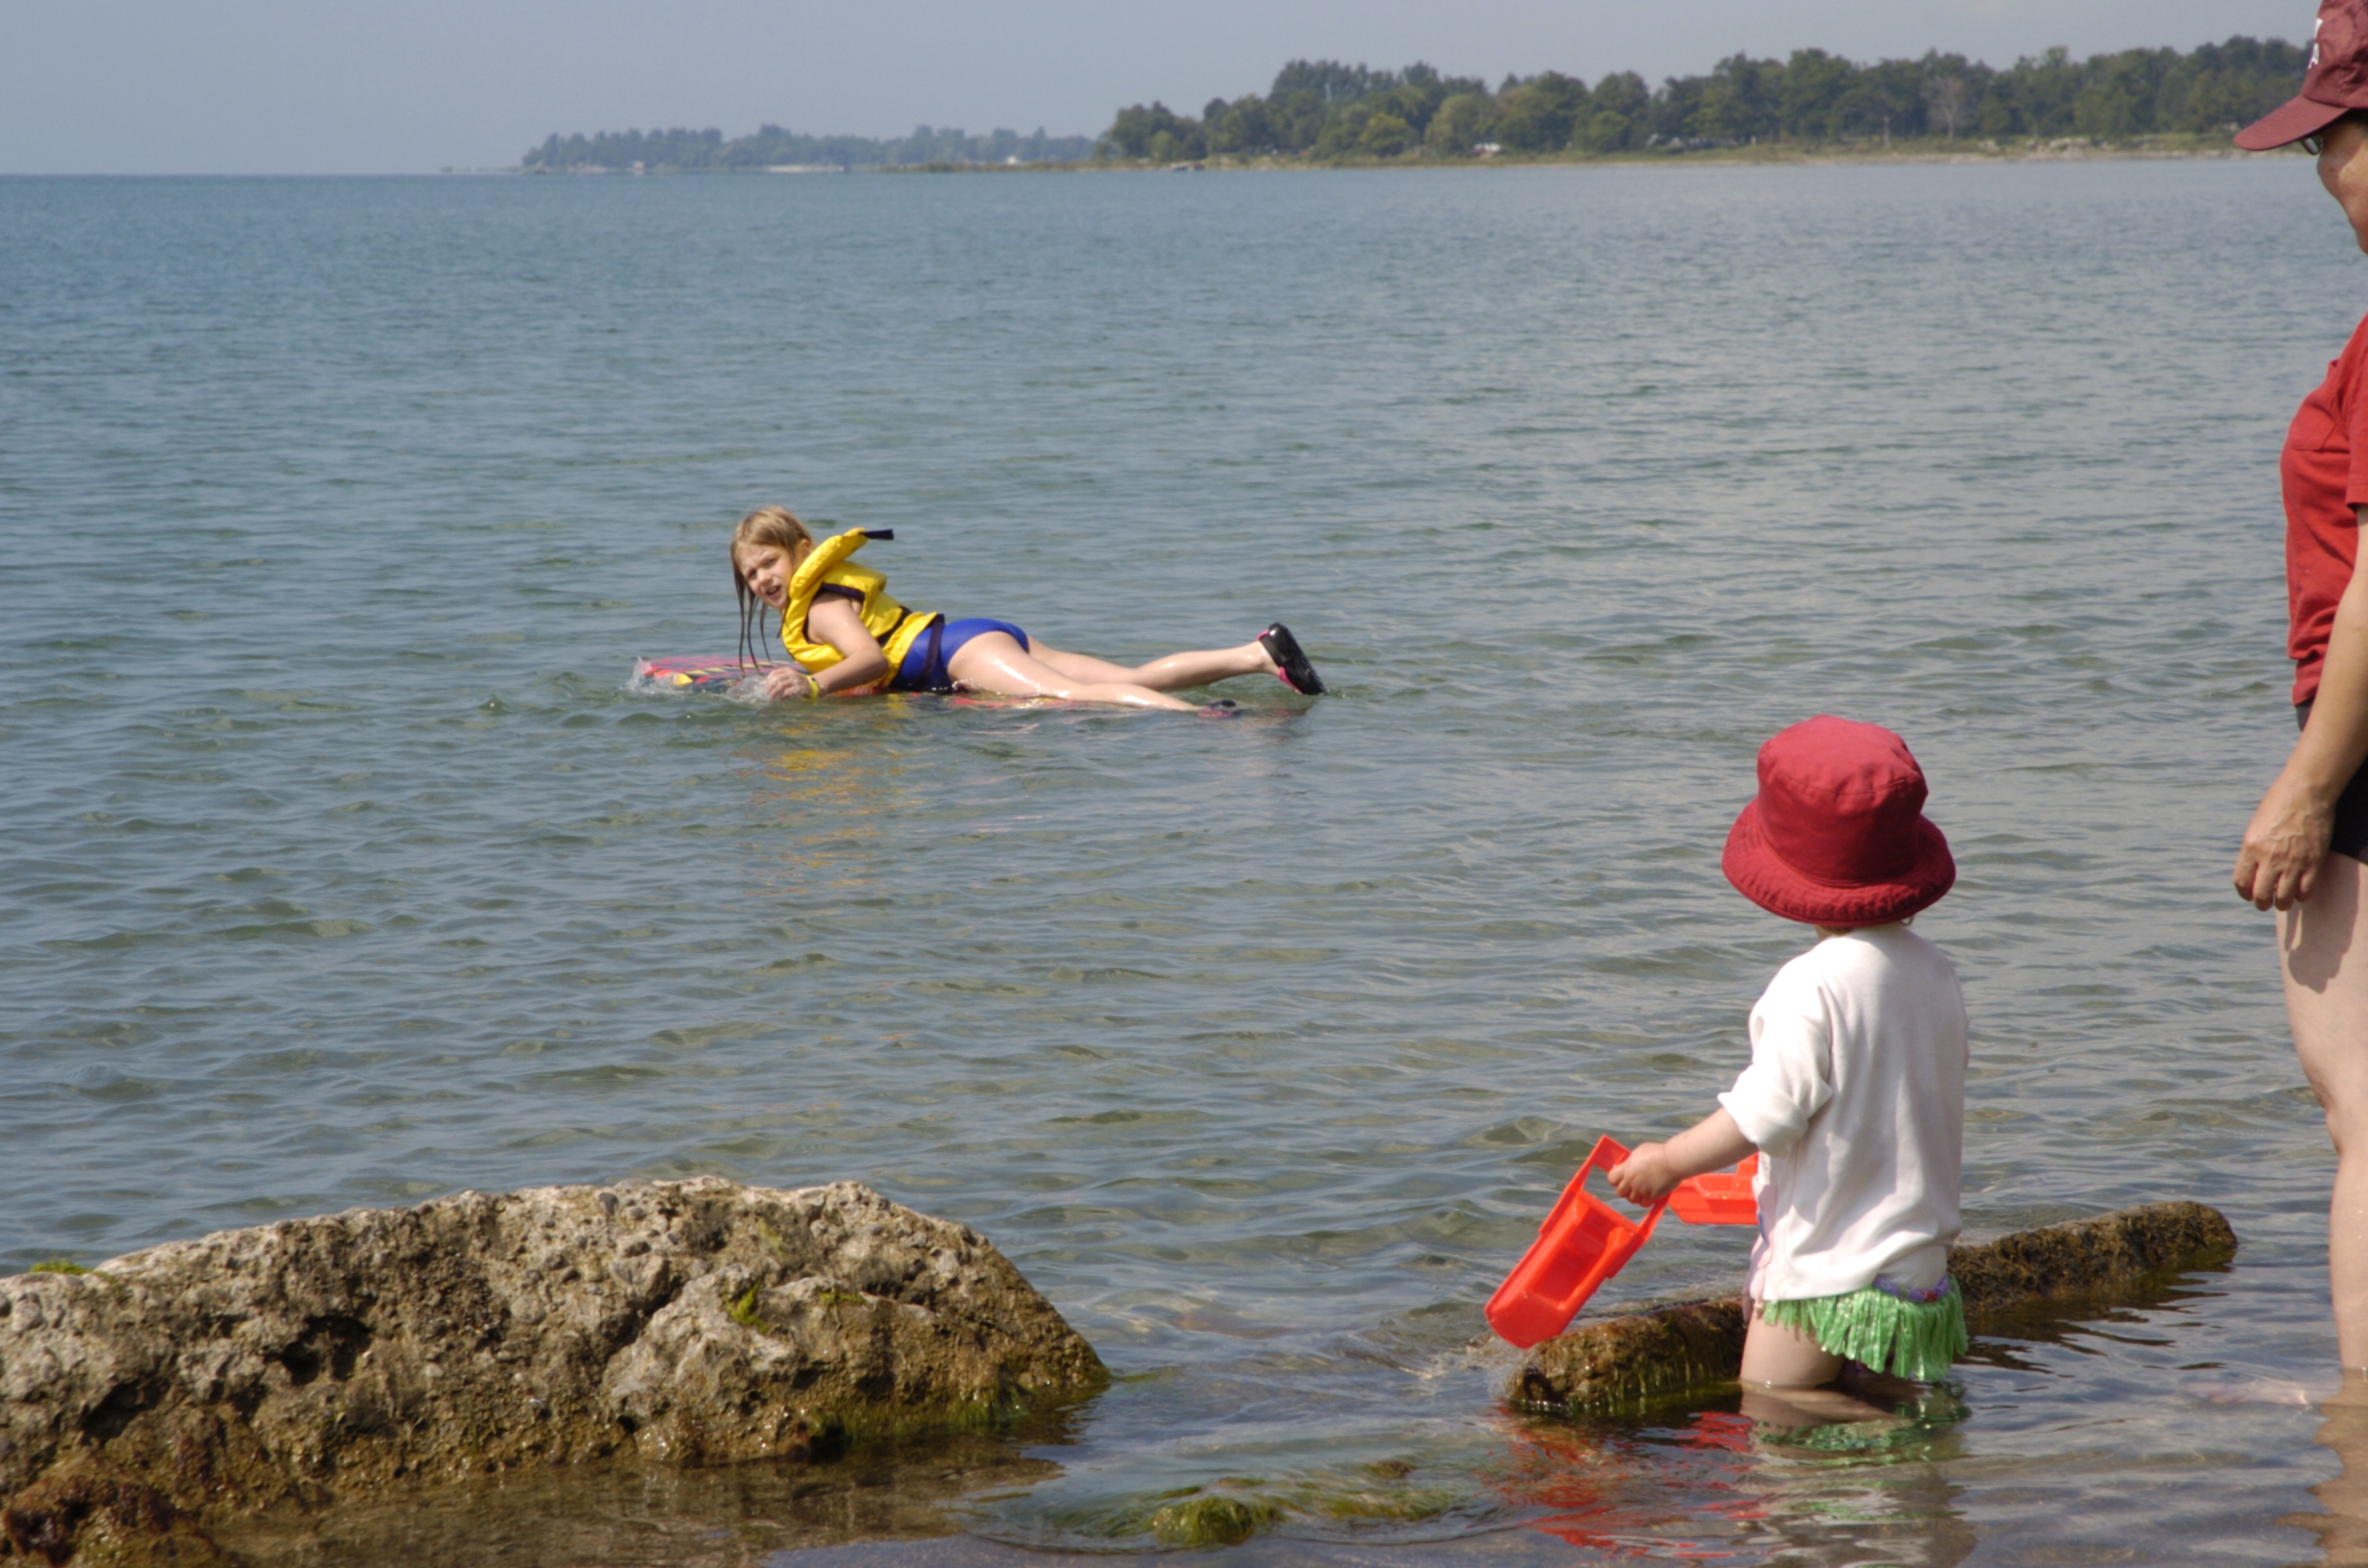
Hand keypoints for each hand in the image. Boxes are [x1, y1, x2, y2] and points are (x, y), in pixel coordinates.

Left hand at [761, 666, 820, 700]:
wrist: (811, 686)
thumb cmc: (797, 682)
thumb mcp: (790, 676)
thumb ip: (781, 678)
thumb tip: (767, 685)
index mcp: (787, 670)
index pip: (774, 673)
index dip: (768, 680)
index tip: (765, 687)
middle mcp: (791, 674)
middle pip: (776, 680)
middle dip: (770, 687)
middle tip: (767, 694)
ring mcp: (795, 681)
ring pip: (781, 686)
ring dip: (775, 693)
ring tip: (771, 698)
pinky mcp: (799, 688)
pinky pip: (788, 692)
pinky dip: (783, 696)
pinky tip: (781, 699)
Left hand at [1609, 1143, 1680, 1204]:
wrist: (1673, 1161)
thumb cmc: (1657, 1153)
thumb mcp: (1639, 1152)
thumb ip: (1631, 1162)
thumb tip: (1627, 1166)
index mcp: (1627, 1168)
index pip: (1611, 1179)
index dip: (1615, 1179)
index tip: (1620, 1178)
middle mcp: (1632, 1181)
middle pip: (1620, 1192)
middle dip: (1624, 1189)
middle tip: (1631, 1186)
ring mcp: (1641, 1189)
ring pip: (1632, 1200)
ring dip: (1635, 1196)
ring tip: (1641, 1190)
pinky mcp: (1652, 1196)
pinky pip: (1644, 1204)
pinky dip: (1645, 1201)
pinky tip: (1649, 1195)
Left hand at [2235, 768, 2333, 910]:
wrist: (2305, 793)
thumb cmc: (2278, 804)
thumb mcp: (2256, 826)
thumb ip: (2254, 848)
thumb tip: (2254, 868)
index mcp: (2250, 848)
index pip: (2241, 882)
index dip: (2244, 893)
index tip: (2248, 895)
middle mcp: (2269, 859)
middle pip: (2261, 895)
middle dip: (2261, 903)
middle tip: (2265, 904)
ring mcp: (2292, 862)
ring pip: (2284, 898)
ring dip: (2282, 904)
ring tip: (2283, 902)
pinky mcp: (2313, 862)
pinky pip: (2306, 890)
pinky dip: (2302, 896)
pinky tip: (2300, 893)